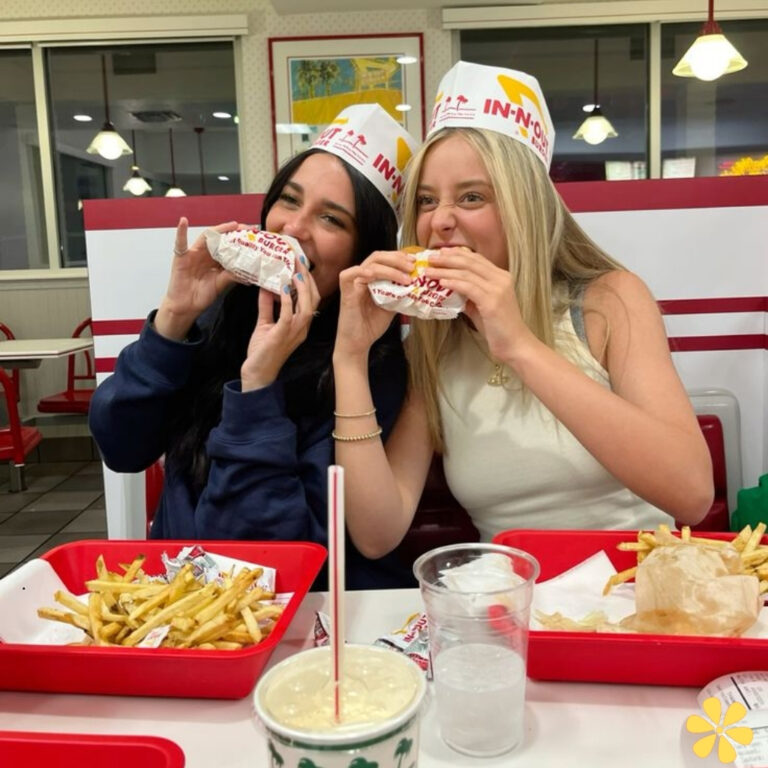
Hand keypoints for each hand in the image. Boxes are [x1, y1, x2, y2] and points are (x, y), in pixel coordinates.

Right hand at [155, 218, 237, 340]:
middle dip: (233, 232)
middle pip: (219, 239)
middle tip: (246, 228)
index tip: (253, 236)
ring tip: (232, 225)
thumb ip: (232, 276)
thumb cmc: (202, 295)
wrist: (187, 307)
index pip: (229, 246)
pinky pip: (180, 243)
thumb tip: (248, 272)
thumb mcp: (221, 284)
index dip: (240, 240)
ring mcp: (193, 254)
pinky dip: (181, 232)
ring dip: (218, 230)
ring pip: (206, 238)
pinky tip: (183, 221)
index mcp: (216, 260)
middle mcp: (206, 254)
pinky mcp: (181, 257)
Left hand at [240, 254, 319, 389]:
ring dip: (301, 287)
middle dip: (307, 278)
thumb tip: (266, 286)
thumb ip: (267, 305)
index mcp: (301, 324)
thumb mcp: (265, 323)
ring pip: (307, 306)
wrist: (257, 374)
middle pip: (313, 299)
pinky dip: (286, 301)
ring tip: (294, 271)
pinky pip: (289, 316)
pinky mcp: (282, 336)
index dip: (308, 280)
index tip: (300, 263)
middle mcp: (302, 327)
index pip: (311, 298)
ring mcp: (295, 332)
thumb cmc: (262, 351)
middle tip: (299, 260)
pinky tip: (281, 288)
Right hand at [335, 249, 414, 359]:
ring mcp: (353, 283)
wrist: (359, 342)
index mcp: (373, 278)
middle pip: (378, 257)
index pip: (385, 259)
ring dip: (390, 269)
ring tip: (406, 277)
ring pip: (370, 265)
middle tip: (412, 267)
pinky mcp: (345, 292)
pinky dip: (361, 271)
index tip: (415, 261)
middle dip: (397, 259)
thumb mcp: (393, 306)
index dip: (400, 257)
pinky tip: (374, 274)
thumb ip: (401, 293)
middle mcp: (362, 277)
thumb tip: (419, 285)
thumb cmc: (372, 324)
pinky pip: (348, 275)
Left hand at [424, 247, 532, 363]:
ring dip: (445, 270)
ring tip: (428, 271)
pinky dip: (453, 283)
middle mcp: (501, 279)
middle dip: (448, 258)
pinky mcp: (492, 302)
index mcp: (501, 277)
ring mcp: (497, 289)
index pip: (477, 259)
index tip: (440, 252)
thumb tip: (450, 287)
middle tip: (430, 257)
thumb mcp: (482, 305)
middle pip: (470, 262)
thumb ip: (469, 294)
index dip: (457, 253)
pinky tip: (441, 282)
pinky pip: (468, 287)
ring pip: (466, 273)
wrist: (515, 344)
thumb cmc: (497, 328)